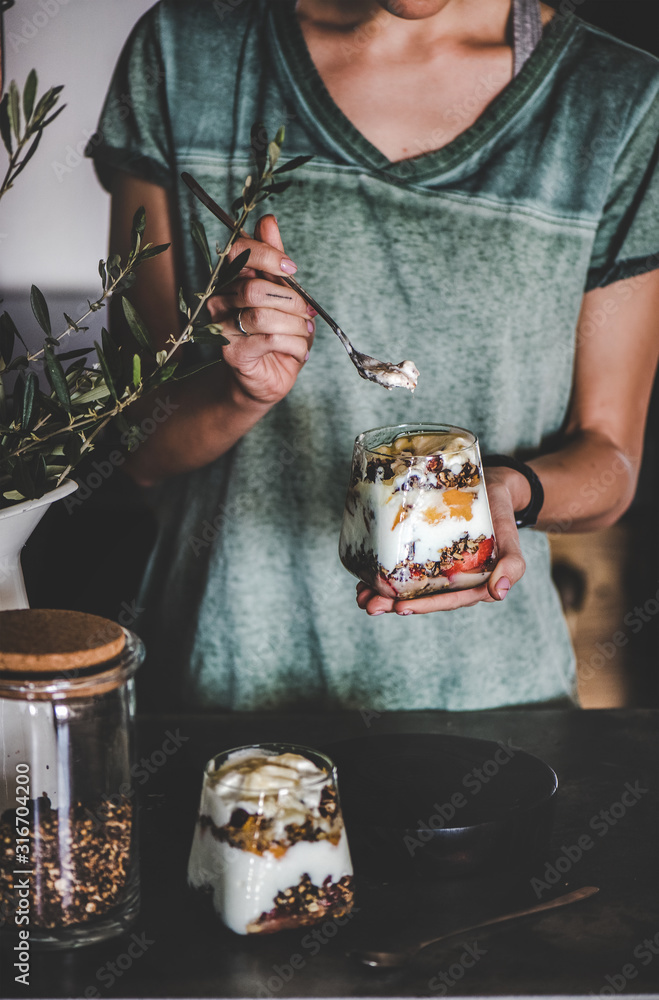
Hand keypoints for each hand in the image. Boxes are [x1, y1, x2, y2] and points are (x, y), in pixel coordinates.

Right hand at [207, 215, 314, 405]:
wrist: (266, 379)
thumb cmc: (275, 334)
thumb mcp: (282, 294)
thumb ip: (274, 259)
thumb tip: (267, 221)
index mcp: (231, 280)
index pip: (238, 252)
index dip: (268, 255)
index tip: (292, 269)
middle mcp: (219, 300)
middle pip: (255, 288)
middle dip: (292, 301)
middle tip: (308, 313)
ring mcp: (222, 328)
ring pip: (263, 316)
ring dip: (296, 325)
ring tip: (305, 332)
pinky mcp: (233, 353)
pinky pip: (270, 340)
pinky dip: (295, 345)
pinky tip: (300, 351)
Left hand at [356, 466, 527, 615]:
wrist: (492, 489)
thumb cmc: (500, 514)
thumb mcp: (511, 538)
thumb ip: (511, 565)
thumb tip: (499, 593)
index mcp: (475, 584)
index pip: (449, 600)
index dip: (424, 606)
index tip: (399, 608)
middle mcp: (454, 581)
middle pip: (423, 598)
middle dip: (394, 604)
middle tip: (369, 606)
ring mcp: (439, 569)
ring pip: (410, 588)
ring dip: (384, 595)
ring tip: (361, 598)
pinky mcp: (427, 554)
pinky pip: (406, 569)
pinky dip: (386, 576)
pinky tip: (365, 579)